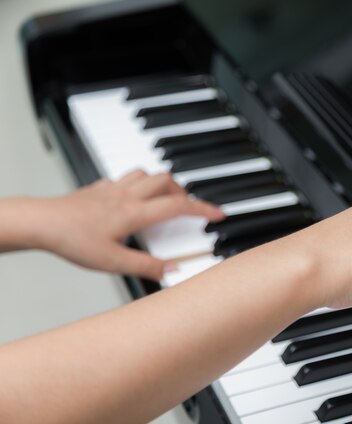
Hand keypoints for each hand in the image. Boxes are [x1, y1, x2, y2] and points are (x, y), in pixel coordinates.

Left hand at [36, 170, 223, 280]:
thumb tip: (172, 270)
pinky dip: (137, 183)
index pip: (178, 206)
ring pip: (146, 173)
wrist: (40, 223)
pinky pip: (124, 177)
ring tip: (165, 198)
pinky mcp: (98, 188)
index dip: (203, 209)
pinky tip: (132, 197)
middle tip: (188, 207)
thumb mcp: (112, 262)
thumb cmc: (72, 240)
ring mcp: (111, 189)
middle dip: (183, 192)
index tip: (218, 213)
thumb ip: (146, 266)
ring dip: (161, 183)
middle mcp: (126, 196)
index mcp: (134, 213)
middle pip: (166, 180)